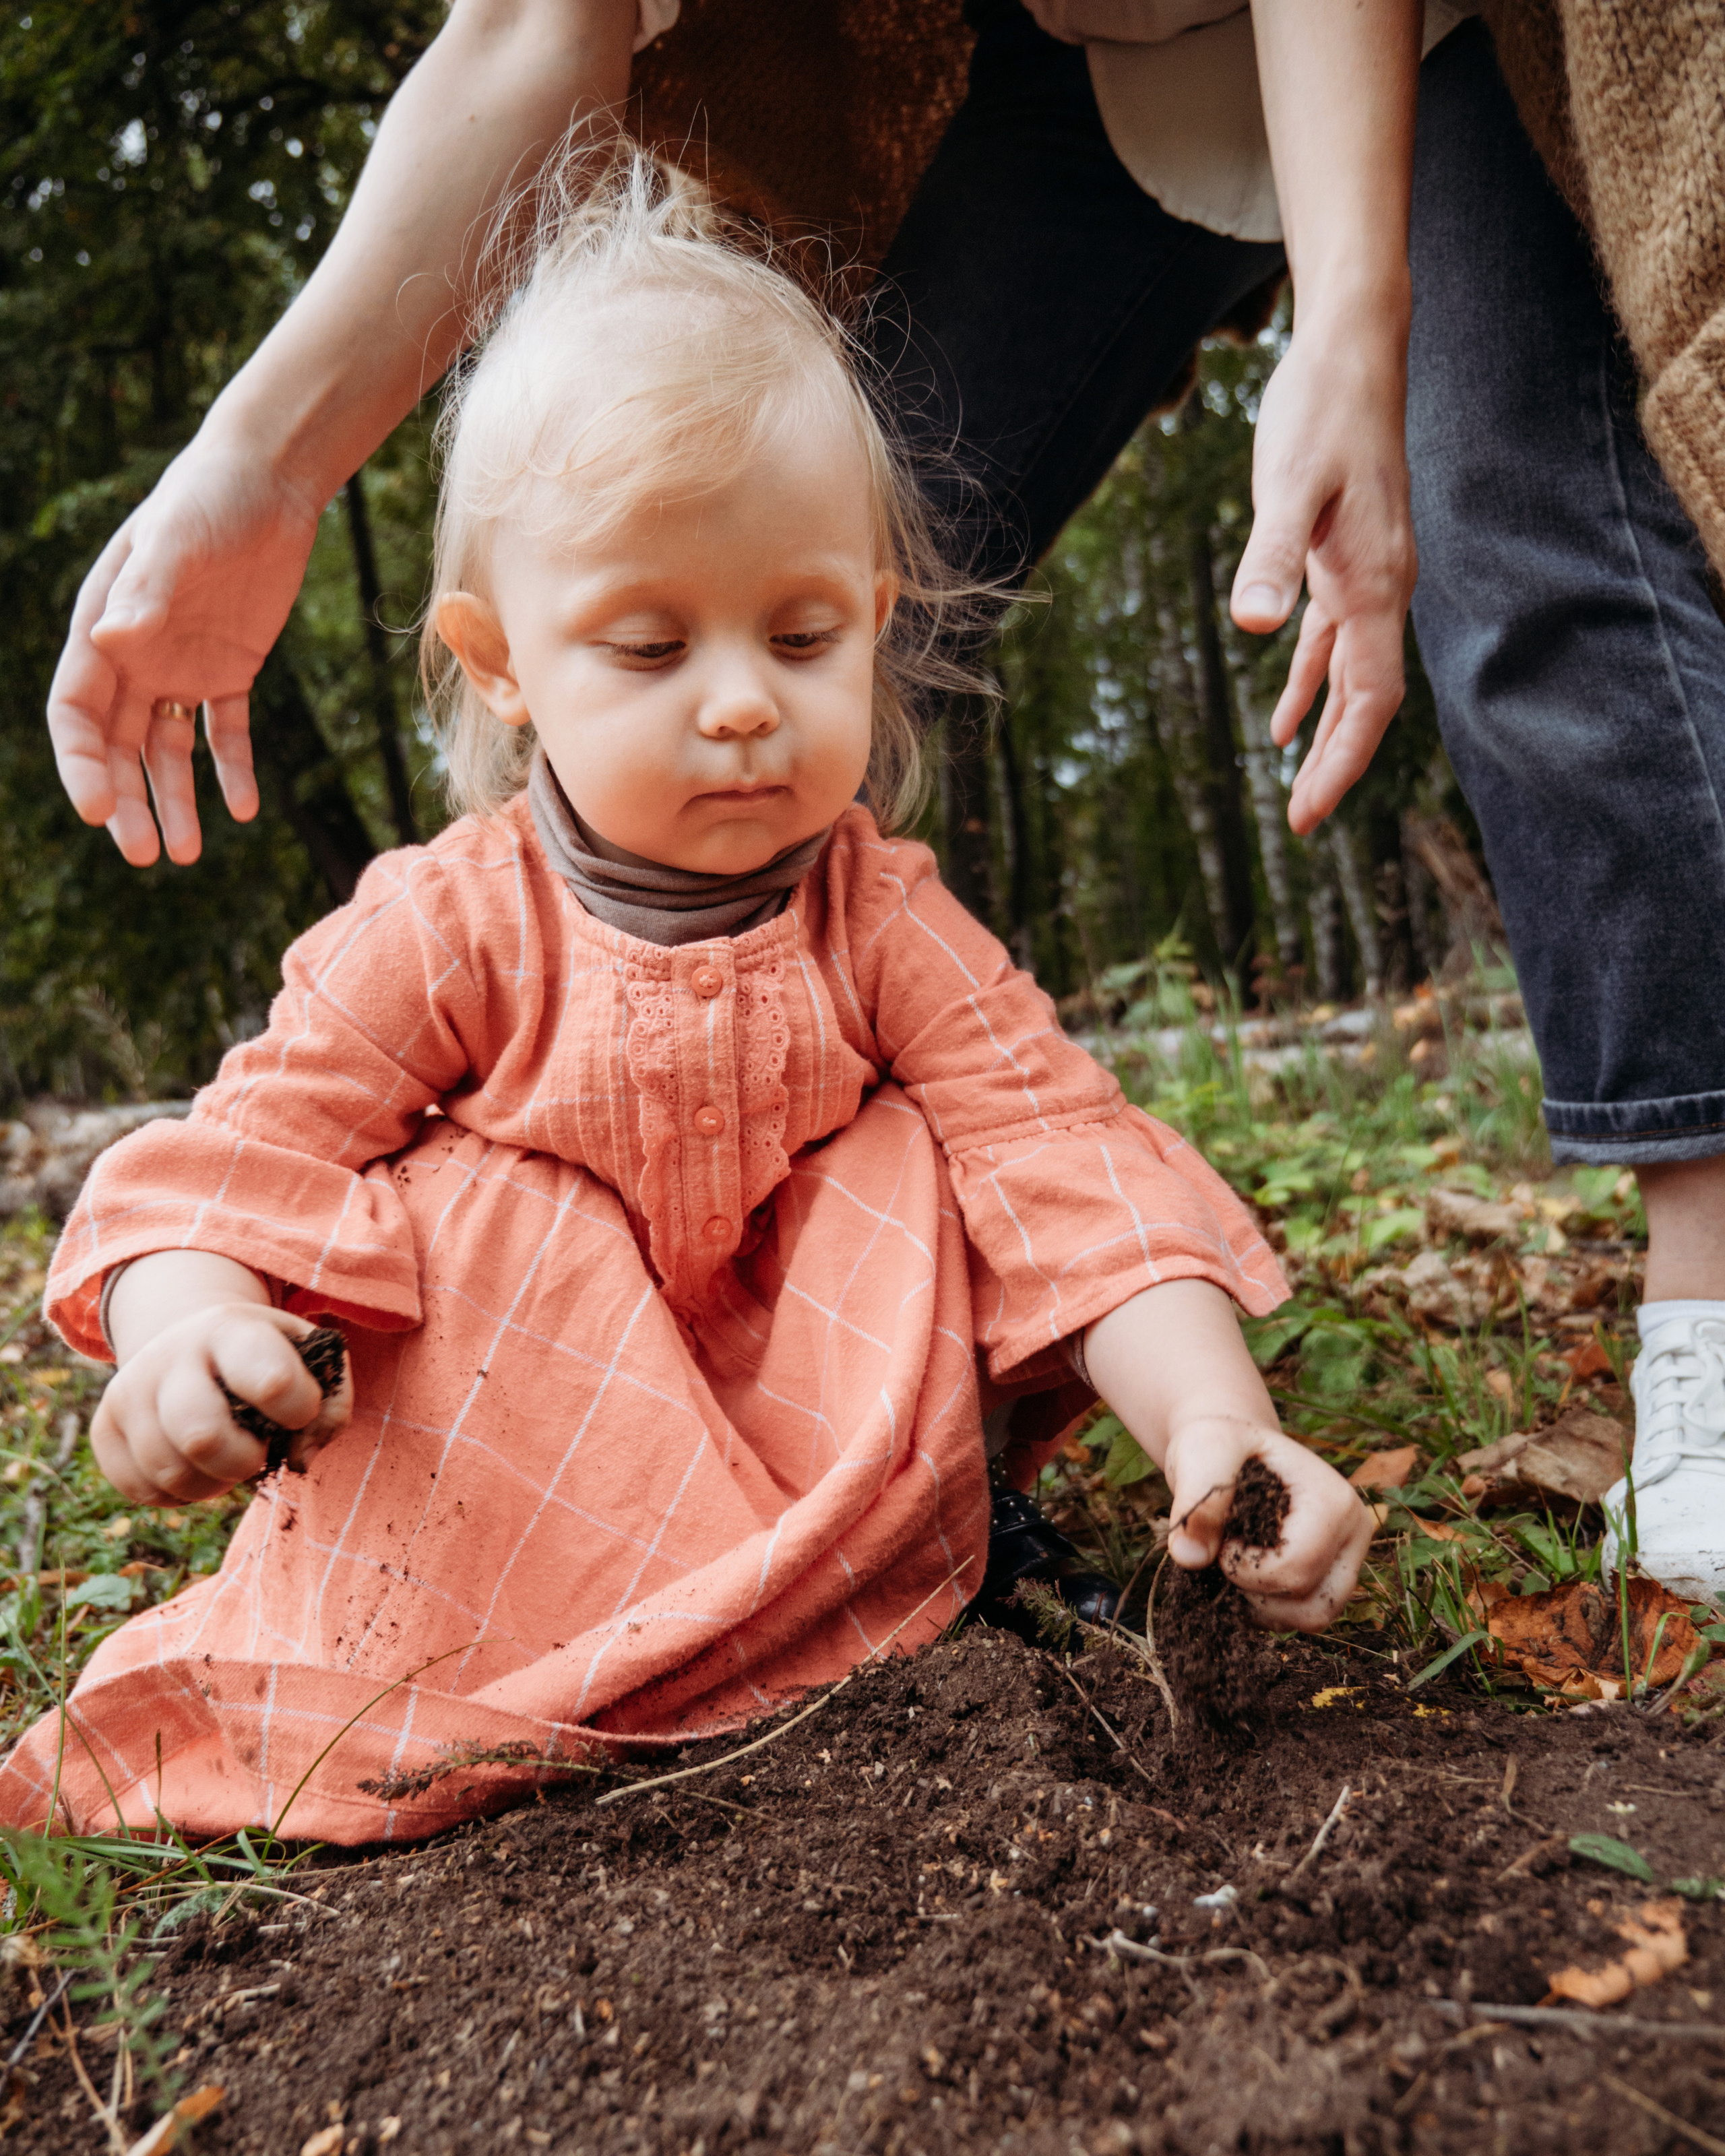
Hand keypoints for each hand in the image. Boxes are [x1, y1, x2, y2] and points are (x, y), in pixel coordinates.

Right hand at [46, 432, 324, 866]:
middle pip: (116, 746)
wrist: (267, 483)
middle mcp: (133, 658)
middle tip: (144, 854)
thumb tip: (111, 640)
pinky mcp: (230, 670)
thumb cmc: (208, 501)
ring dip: (173, 801)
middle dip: (126, 800)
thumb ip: (146, 592)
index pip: (76, 712)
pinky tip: (244, 811)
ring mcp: (179, 667)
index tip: (99, 811)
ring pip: (166, 750)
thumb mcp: (176, 543)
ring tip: (186, 854)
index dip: (81, 764)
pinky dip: (233, 771)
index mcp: (103, 630)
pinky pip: (226, 733)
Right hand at [90, 1303, 350, 1505]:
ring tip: (226, 1459)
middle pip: (201, 1436)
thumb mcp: (310, 1360)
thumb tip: (299, 1461)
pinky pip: (140, 1489)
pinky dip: (177, 1493)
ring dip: (212, 1483)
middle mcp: (170, 1355)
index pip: (272, 1382)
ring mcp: (129, 1390)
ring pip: (169, 1472)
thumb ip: (331, 1406)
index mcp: (231, 1330)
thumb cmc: (266, 1358)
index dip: (299, 1410)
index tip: (300, 1411)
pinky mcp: (104, 1426)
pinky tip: (194, 1465)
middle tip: (255, 1450)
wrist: (189, 1338)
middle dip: (242, 1461)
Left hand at [1162, 1417, 1372, 1631]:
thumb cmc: (1221, 1445)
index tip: (1219, 1537)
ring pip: (1311, 1618)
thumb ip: (1197, 1498)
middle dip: (1251, 1588)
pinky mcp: (1331, 1581)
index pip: (1296, 1567)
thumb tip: (1189, 1558)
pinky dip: (1266, 1609)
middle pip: (1309, 1602)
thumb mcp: (1202, 1451)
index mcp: (1336, 1501)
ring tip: (1232, 1563)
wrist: (1230, 1450)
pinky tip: (1242, 1574)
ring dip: (1260, 1606)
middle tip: (1223, 1550)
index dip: (1243, 1567)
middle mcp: (1354, 1535)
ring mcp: (1346, 1561)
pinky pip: (1302, 1619)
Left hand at [1229, 315, 1417, 835]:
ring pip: (1353, 676)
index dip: (1343, 762)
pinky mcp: (1344, 555)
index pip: (1369, 700)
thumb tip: (1254, 626)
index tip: (1309, 814)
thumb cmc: (1318, 412)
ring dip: (1328, 732)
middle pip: (1367, 701)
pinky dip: (1311, 683)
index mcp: (1375, 586)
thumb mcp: (1288, 484)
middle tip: (1301, 823)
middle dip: (1337, 765)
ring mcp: (1366, 573)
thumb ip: (1272, 555)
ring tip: (1299, 789)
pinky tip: (1284, 718)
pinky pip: (1333, 641)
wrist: (1349, 351)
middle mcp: (1381, 588)